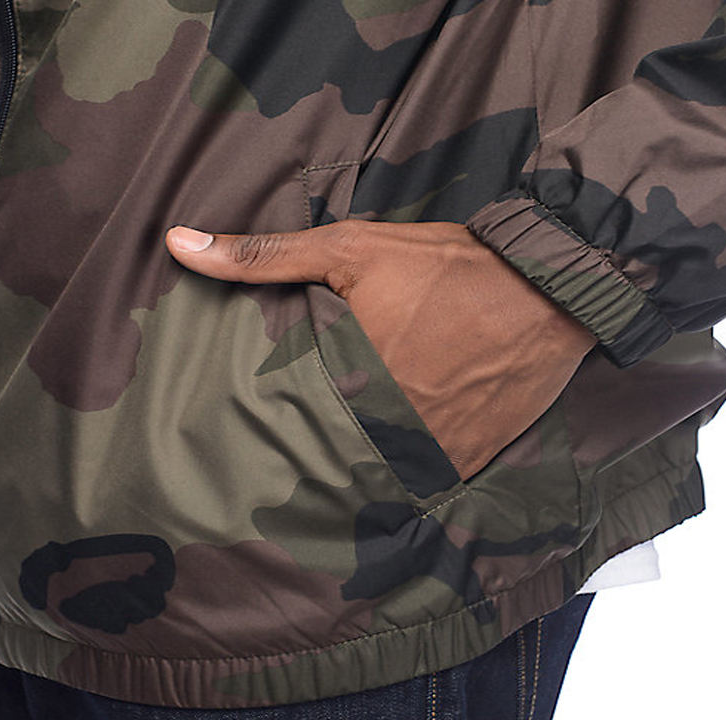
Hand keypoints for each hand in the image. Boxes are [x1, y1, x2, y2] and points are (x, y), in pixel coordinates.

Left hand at [165, 220, 595, 479]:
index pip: (284, 424)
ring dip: (356, 462)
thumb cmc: (447, 266)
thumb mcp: (350, 249)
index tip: (249, 426)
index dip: (268, 423)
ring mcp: (432, 452)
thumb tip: (176, 245)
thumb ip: (263, 254)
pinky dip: (403, 469)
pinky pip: (421, 481)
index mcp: (349, 381)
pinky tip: (393, 448)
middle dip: (310, 447)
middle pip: (327, 454)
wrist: (548, 287)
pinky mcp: (468, 460)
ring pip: (372, 475)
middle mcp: (388, 428)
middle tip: (283, 449)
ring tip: (341, 448)